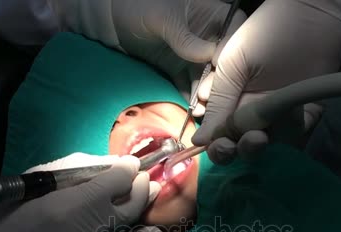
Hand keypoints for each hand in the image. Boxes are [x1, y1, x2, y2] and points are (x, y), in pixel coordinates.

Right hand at [0, 153, 161, 231]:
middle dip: (141, 189)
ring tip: (152, 198)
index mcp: (78, 199)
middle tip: (145, 179)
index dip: (128, 169)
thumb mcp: (50, 174)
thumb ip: (85, 168)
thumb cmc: (22, 201)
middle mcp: (89, 225)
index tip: (132, 163)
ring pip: (127, 230)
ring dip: (143, 212)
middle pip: (129, 205)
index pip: (117, 180)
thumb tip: (116, 165)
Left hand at [47, 0, 245, 96]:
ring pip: (206, 77)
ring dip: (204, 96)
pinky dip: (189, 98)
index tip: (223, 75)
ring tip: (200, 112)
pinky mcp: (177, 68)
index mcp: (211, 16)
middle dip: (217, 82)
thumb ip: (185, 37)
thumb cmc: (136, 5)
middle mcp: (206, 36)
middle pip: (221, 62)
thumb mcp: (162, 18)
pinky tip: (190, 112)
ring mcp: (192, 54)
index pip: (232, 35)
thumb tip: (210, 55)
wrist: (108, 17)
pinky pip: (187, 85)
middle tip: (207, 99)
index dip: (231, 57)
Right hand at [192, 0, 340, 163]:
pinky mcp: (305, 115)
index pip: (219, 134)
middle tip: (241, 143)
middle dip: (239, 150)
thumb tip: (198, 141)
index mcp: (231, 101)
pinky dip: (293, 130)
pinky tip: (292, 113)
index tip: (219, 146)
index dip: (218, 146)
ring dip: (263, 145)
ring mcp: (279, 116)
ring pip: (268, 145)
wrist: (311, 15)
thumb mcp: (233, 65)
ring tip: (262, 135)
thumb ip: (219, 102)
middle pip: (242, 146)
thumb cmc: (266, 33)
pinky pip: (297, 135)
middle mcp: (252, 112)